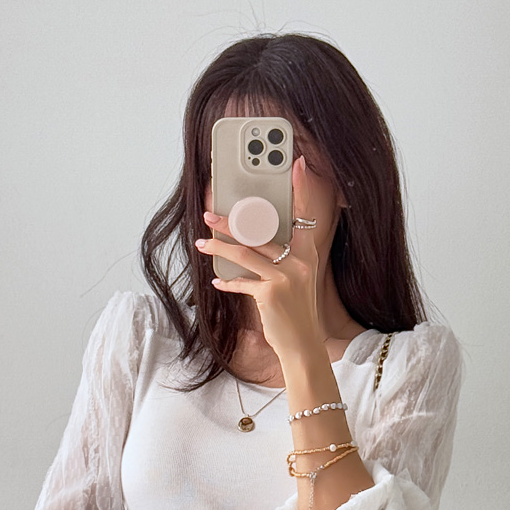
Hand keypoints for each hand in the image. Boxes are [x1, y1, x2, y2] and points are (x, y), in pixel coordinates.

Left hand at [195, 154, 323, 360]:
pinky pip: (242, 281)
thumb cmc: (295, 312)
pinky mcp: (271, 293)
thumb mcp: (297, 280)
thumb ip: (281, 258)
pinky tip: (217, 280)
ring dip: (218, 247)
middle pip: (261, 231)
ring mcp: (286, 277)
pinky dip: (227, 281)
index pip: (304, 214)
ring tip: (201, 242)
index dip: (300, 188)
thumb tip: (250, 241)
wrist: (303, 345)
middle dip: (231, 222)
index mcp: (307, 253)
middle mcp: (299, 261)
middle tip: (210, 213)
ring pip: (244, 252)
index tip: (295, 164)